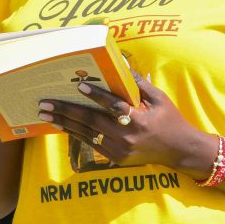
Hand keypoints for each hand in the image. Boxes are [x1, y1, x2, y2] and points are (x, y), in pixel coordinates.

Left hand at [39, 72, 212, 172]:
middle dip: (66, 111)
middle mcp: (127, 137)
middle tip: (46, 103)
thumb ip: (140, 84)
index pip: (114, 106)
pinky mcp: (115, 158)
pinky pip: (90, 144)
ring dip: (64, 123)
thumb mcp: (159, 98)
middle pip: (91, 122)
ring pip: (86, 134)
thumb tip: (122, 65)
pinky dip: (74, 133)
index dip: (96, 95)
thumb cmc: (170, 120)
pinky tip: (61, 125)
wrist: (179, 151)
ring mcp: (119, 150)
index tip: (79, 85)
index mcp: (139, 120)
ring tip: (46, 114)